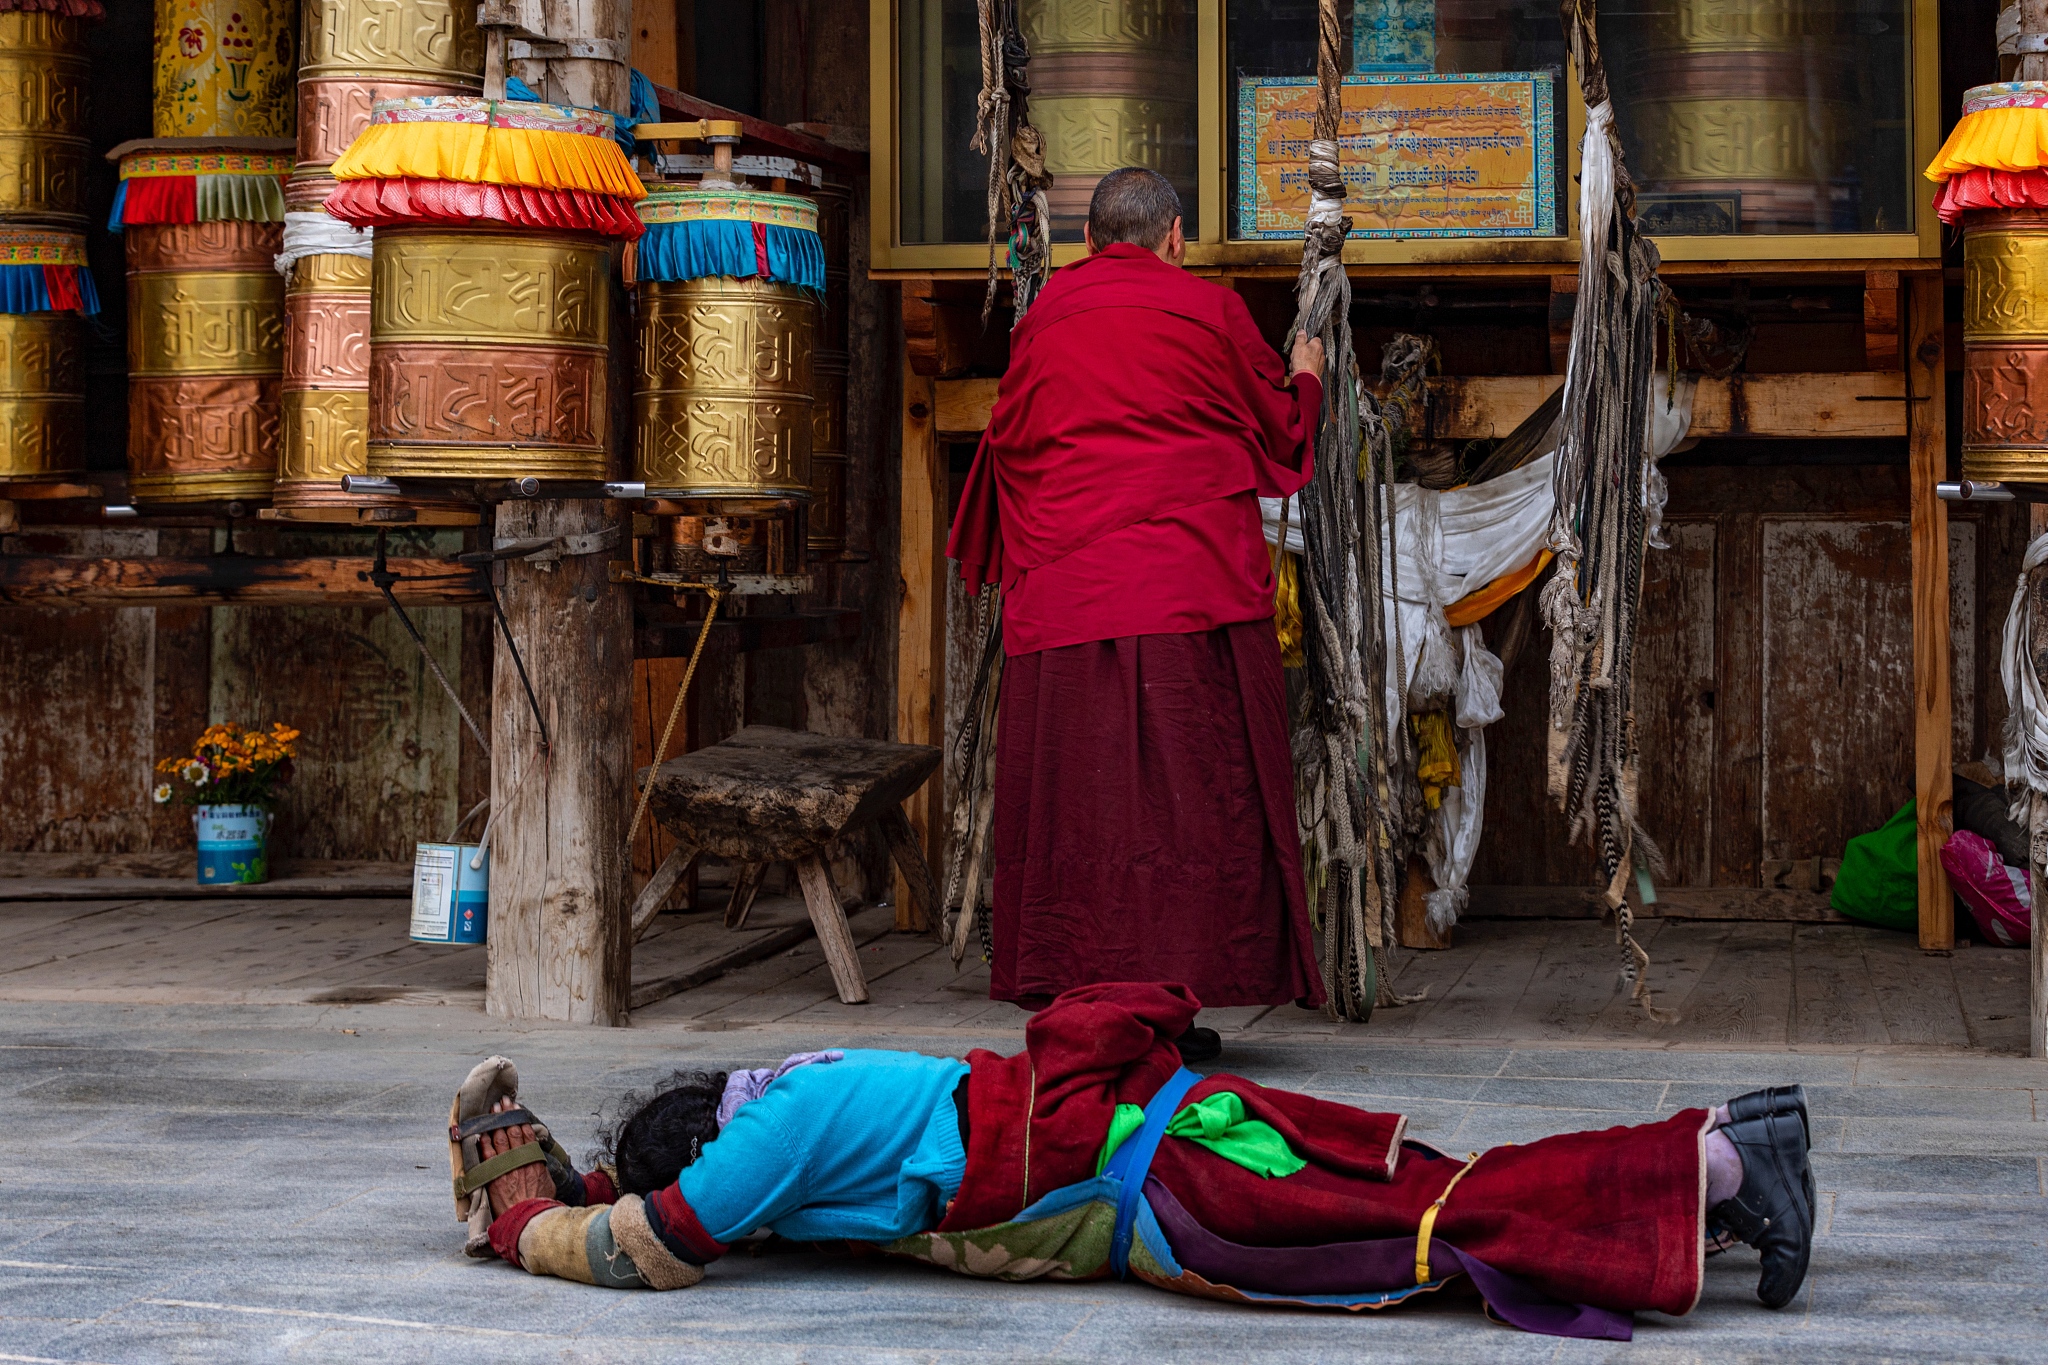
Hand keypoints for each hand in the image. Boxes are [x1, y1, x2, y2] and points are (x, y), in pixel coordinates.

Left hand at [480, 1095, 553, 1214]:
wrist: (528, 1220)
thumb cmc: (540, 1204)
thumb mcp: (548, 1182)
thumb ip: (542, 1168)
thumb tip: (539, 1159)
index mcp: (534, 1159)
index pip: (527, 1132)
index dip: (520, 1118)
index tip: (515, 1107)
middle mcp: (520, 1159)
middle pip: (512, 1131)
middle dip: (506, 1115)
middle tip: (501, 1102)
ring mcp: (506, 1167)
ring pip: (499, 1139)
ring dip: (495, 1123)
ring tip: (492, 1110)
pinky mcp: (494, 1176)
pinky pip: (487, 1155)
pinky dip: (484, 1142)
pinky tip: (481, 1132)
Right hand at [1289, 330, 1325, 382]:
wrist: (1305, 378)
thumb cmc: (1303, 362)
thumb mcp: (1298, 346)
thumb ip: (1300, 338)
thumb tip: (1302, 332)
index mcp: (1317, 345)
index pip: (1314, 339)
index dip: (1306, 341)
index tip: (1300, 343)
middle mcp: (1321, 354)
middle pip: (1309, 350)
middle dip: (1301, 353)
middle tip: (1295, 356)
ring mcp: (1319, 364)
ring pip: (1307, 360)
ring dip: (1300, 362)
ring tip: (1295, 365)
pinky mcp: (1316, 372)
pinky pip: (1308, 369)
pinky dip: (1302, 369)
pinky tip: (1297, 371)